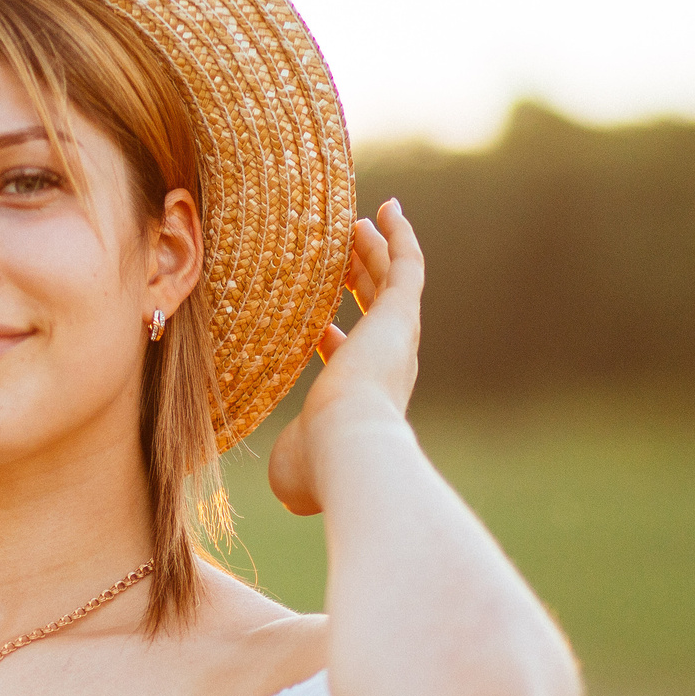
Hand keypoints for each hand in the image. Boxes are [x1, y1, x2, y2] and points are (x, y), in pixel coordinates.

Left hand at [268, 199, 424, 515]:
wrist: (348, 449)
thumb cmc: (317, 466)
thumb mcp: (294, 468)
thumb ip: (291, 462)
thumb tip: (287, 486)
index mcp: (360, 400)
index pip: (347, 359)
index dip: (331, 337)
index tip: (316, 324)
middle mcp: (387, 367)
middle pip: (374, 312)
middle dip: (359, 281)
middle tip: (345, 251)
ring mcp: (396, 339)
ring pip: (390, 284)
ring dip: (377, 252)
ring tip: (360, 223)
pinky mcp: (400, 315)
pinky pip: (407, 266)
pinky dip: (400, 237)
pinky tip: (387, 210)